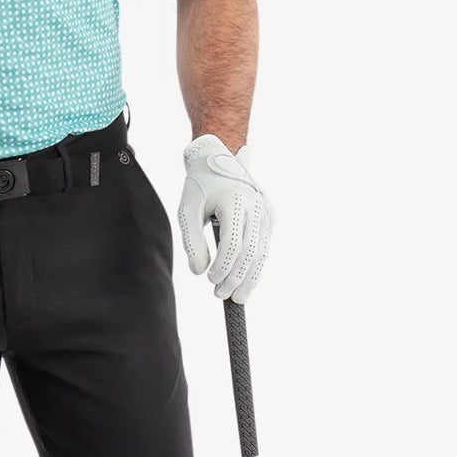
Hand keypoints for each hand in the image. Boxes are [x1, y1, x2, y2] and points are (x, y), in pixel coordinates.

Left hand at [177, 134, 273, 303]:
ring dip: (250, 277)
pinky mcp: (269, 215)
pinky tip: (246, 281)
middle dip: (236, 278)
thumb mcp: (187, 210)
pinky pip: (265, 245)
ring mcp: (266, 210)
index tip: (210, 280)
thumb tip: (198, 272)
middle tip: (221, 295)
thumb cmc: (199, 186)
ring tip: (238, 298)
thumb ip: (191, 241)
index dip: (223, 267)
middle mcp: (256, 205)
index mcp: (235, 200)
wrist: (217, 158)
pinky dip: (256, 265)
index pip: (233, 244)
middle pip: (250, 252)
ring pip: (262, 251)